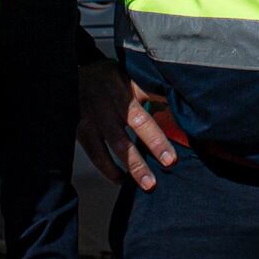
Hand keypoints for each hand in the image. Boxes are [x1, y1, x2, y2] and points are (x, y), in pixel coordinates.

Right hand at [78, 58, 179, 190]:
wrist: (75, 71)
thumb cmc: (112, 78)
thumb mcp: (133, 79)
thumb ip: (153, 94)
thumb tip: (183, 108)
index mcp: (121, 96)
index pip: (140, 121)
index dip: (155, 141)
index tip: (170, 160)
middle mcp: (103, 111)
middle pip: (121, 142)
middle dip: (137, 165)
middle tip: (152, 184)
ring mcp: (88, 122)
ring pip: (103, 153)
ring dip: (123, 171)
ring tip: (144, 186)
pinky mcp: (78, 130)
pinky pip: (93, 154)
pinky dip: (106, 169)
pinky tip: (121, 180)